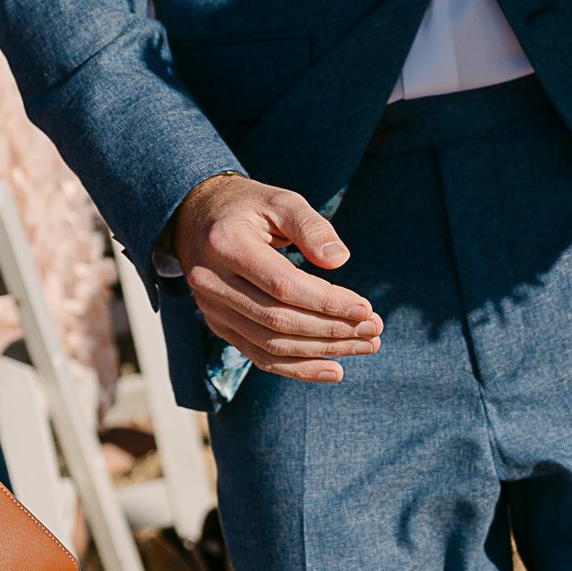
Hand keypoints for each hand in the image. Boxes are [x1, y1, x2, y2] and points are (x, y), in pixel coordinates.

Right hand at [172, 171, 382, 382]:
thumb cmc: (249, 206)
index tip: (365, 308)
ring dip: (322, 351)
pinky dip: (298, 368)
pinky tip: (334, 369)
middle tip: (374, 330)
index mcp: (227, 244)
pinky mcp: (218, 325)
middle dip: (332, 330)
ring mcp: (211, 309)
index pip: (282, 285)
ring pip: (271, 344)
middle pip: (278, 320)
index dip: (326, 301)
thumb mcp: (280, 201)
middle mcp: (212, 282)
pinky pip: (259, 355)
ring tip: (365, 345)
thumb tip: (340, 259)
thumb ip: (311, 226)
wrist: (197, 219)